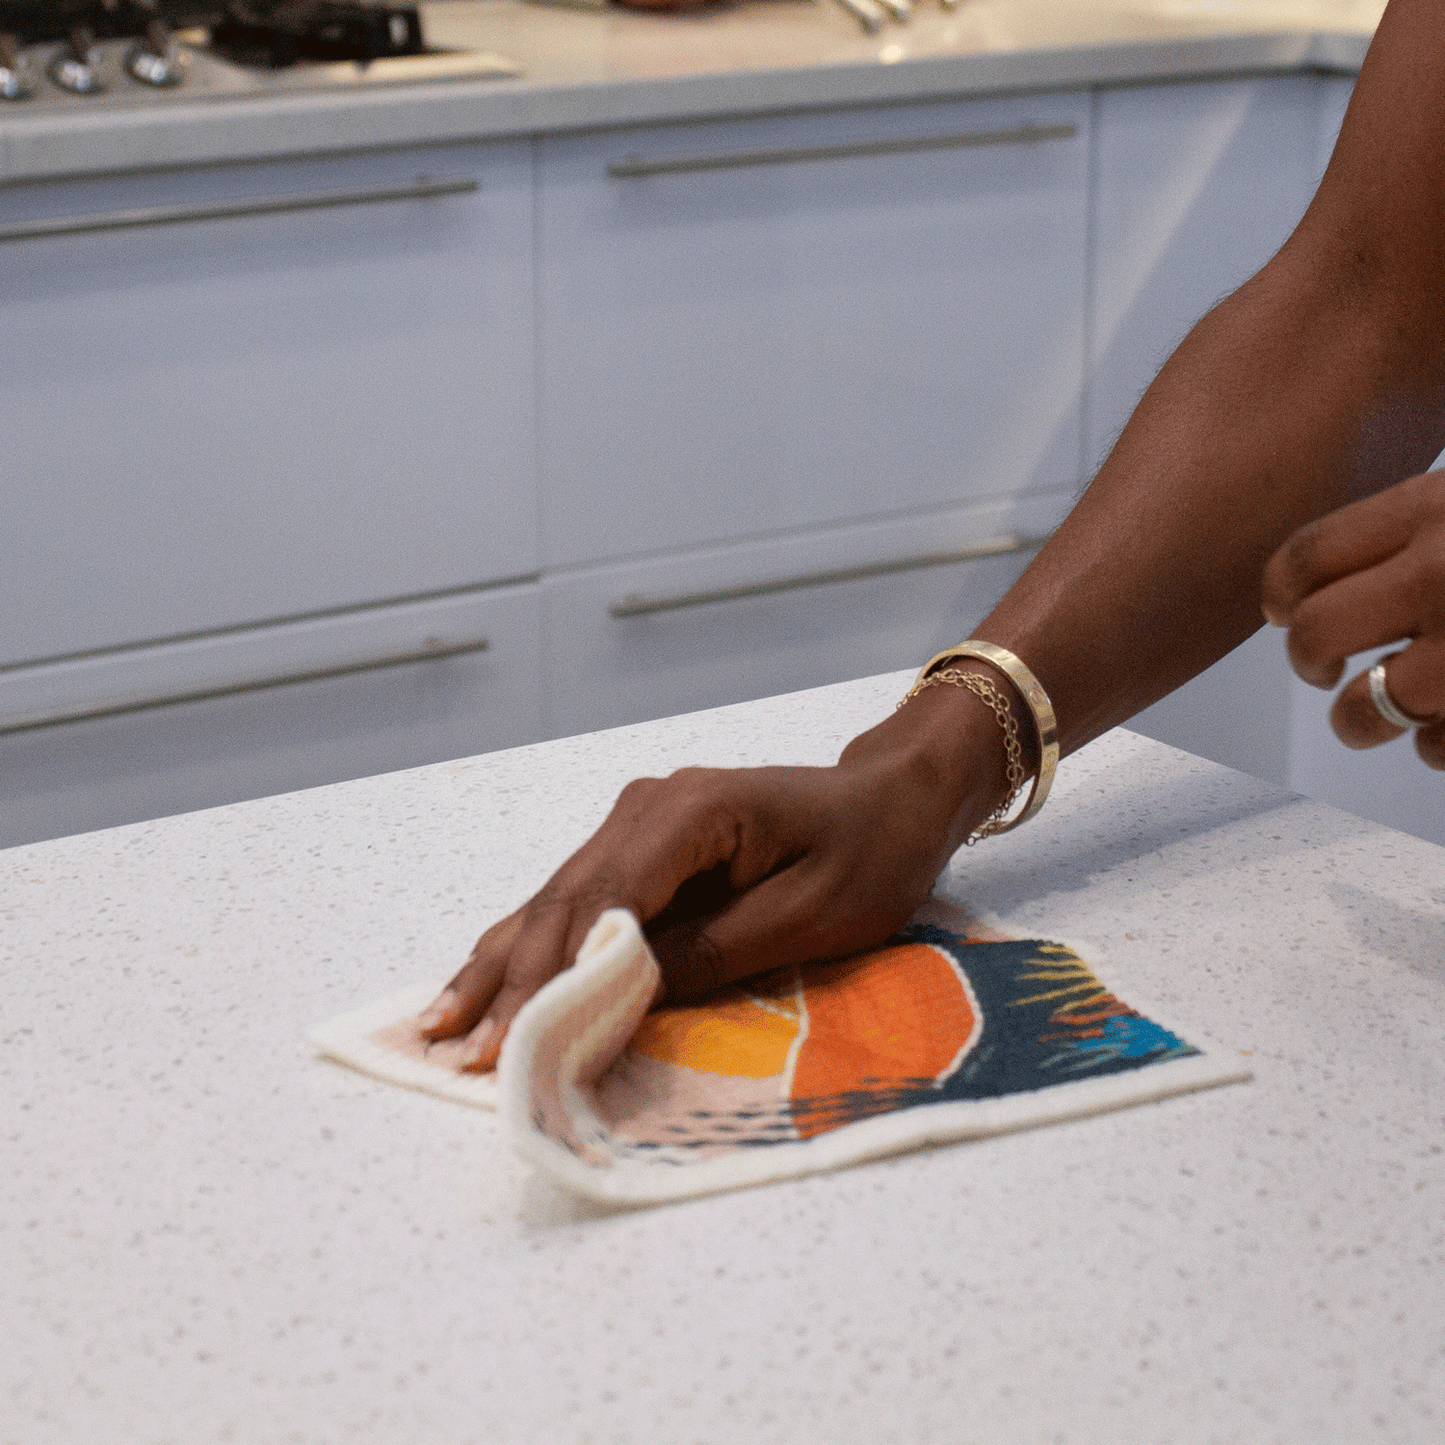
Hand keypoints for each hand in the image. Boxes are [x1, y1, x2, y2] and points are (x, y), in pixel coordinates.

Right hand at [418, 679, 1020, 1069]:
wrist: (891, 799)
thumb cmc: (867, 854)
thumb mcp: (805, 916)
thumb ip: (709, 954)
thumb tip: (616, 999)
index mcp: (688, 815)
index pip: (602, 903)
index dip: (553, 977)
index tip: (514, 1042)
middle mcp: (646, 809)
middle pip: (563, 902)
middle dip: (512, 982)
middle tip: (462, 1057)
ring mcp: (638, 822)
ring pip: (556, 901)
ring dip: (502, 965)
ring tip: (438, 1026)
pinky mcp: (643, 845)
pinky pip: (578, 901)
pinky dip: (532, 946)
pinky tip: (484, 981)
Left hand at [1261, 469, 1444, 767]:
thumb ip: (1420, 524)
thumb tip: (1345, 564)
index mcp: (1437, 507)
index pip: (1308, 555)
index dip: (1282, 594)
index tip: (1282, 612)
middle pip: (1316, 632)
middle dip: (1309, 662)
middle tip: (1324, 669)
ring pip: (1363, 709)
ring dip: (1360, 721)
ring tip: (1377, 714)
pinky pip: (1436, 748)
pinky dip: (1438, 745)